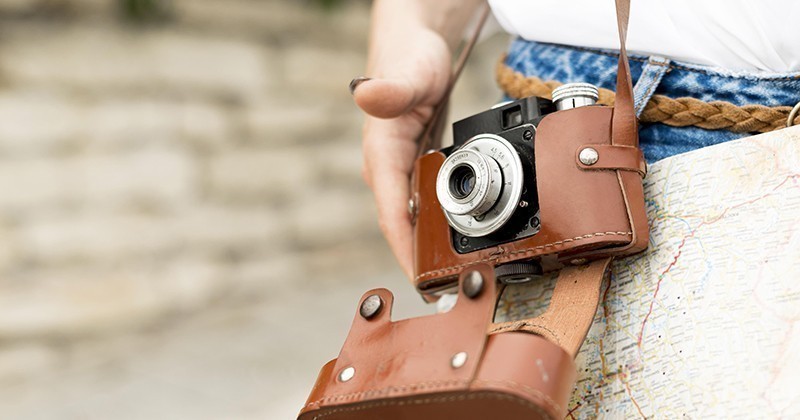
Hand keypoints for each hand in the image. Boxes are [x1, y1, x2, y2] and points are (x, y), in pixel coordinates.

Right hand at [353, 28, 450, 279]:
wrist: (414, 46)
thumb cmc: (409, 57)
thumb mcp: (409, 72)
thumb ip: (392, 88)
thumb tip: (367, 96)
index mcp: (380, 156)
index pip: (391, 214)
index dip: (407, 251)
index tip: (424, 283)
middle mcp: (386, 170)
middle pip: (402, 227)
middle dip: (421, 262)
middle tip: (449, 293)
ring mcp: (401, 172)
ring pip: (414, 220)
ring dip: (430, 249)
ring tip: (456, 280)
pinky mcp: (416, 169)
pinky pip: (425, 205)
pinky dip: (439, 226)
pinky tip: (457, 243)